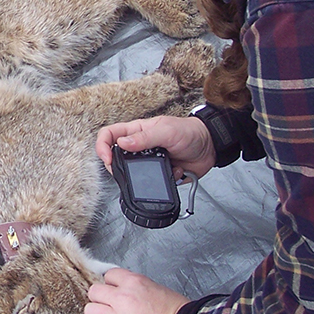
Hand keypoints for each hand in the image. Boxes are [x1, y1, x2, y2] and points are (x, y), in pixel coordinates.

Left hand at [84, 268, 187, 313]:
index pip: (108, 275)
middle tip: (108, 309)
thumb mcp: (156, 288)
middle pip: (94, 292)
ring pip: (90, 312)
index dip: (111, 286)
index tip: (114, 294)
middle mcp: (123, 297)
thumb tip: (122, 291)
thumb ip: (135, 288)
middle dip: (100, 300)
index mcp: (133, 282)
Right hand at [96, 114, 215, 177]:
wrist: (211, 147)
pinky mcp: (159, 174)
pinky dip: (161, 182)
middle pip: (116, 156)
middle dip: (118, 166)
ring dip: (141, 176)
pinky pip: (152, 183)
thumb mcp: (166, 130)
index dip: (103, 146)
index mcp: (137, 131)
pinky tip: (172, 173)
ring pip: (132, 173)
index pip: (110, 134)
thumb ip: (144, 137)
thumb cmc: (189, 132)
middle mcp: (139, 146)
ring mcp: (148, 161)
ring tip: (154, 173)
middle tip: (124, 172)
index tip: (108, 158)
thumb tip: (122, 143)